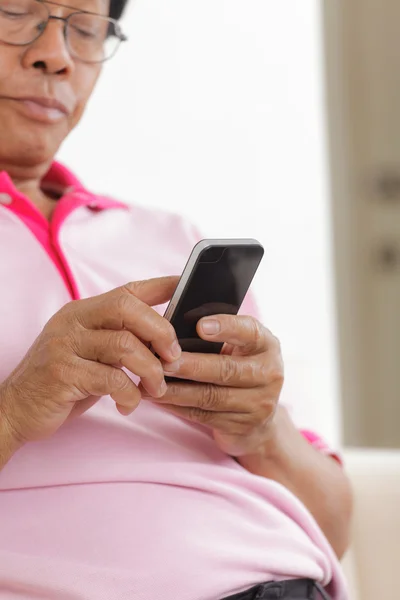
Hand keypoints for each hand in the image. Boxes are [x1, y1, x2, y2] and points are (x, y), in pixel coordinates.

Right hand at [0, 277, 180, 446]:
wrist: (17, 407)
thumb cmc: (65, 380)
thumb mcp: (93, 353)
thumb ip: (121, 340)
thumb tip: (168, 340)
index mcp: (84, 311)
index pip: (129, 290)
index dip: (162, 286)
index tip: (188, 286)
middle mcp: (73, 320)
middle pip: (128, 308)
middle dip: (160, 331)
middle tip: (174, 357)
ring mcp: (65, 344)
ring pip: (125, 345)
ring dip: (151, 371)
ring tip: (156, 389)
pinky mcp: (62, 373)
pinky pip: (111, 379)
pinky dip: (130, 395)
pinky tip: (129, 404)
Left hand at [142, 315, 283, 456]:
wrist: (258, 417)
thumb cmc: (238, 366)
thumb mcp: (238, 346)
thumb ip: (216, 335)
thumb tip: (173, 328)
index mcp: (266, 345)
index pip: (249, 332)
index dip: (226, 327)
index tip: (200, 325)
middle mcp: (268, 374)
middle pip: (226, 369)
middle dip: (192, 366)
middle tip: (164, 361)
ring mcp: (258, 404)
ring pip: (211, 396)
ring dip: (177, 390)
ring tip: (152, 382)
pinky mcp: (241, 427)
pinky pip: (202, 415)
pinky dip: (177, 406)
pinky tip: (158, 398)